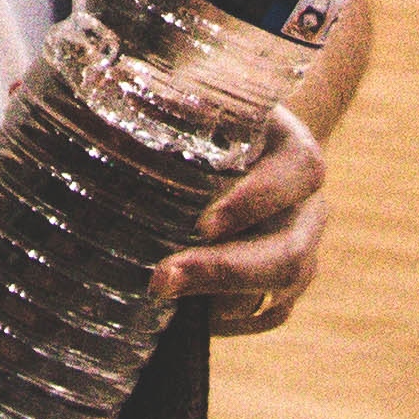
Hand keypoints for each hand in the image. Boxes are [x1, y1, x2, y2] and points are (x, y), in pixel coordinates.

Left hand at [156, 105, 330, 338]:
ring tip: (161, 296)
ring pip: (280, 292)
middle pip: (291, 253)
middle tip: (163, 278)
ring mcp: (300, 250)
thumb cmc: (208, 113)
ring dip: (220, 302)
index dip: (256, 201)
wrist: (234, 141)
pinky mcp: (283, 285)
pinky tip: (181, 315)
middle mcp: (308, 208)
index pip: (299, 174)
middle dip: (227, 271)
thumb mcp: (199, 98)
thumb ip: (170, 100)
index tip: (203, 223)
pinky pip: (266, 315)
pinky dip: (226, 321)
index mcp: (296, 153)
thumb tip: (111, 100)